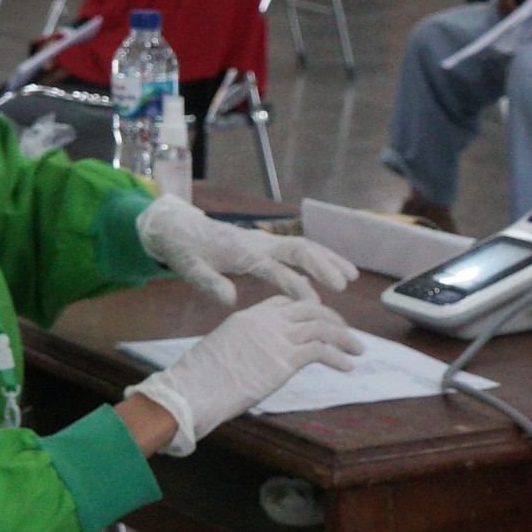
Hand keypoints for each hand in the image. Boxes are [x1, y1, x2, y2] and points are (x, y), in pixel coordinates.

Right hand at [122, 294, 364, 453]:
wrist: (193, 391)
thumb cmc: (199, 382)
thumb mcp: (220, 354)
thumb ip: (242, 351)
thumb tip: (249, 366)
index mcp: (247, 317)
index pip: (283, 303)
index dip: (305, 308)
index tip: (319, 320)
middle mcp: (264, 322)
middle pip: (308, 309)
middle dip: (332, 318)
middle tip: (347, 333)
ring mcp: (275, 339)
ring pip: (321, 326)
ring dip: (344, 338)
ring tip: (358, 350)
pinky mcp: (284, 360)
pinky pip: (321, 350)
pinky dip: (339, 357)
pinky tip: (348, 366)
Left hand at [137, 193, 359, 305]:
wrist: (179, 228)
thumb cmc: (184, 251)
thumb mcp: (188, 269)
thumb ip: (209, 284)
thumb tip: (230, 300)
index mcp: (242, 251)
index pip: (276, 268)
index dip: (297, 285)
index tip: (315, 303)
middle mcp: (259, 243)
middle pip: (299, 249)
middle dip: (323, 265)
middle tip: (344, 285)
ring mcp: (265, 241)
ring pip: (304, 246)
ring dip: (328, 259)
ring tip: (352, 276)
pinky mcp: (266, 244)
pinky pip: (298, 249)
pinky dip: (319, 258)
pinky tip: (332, 271)